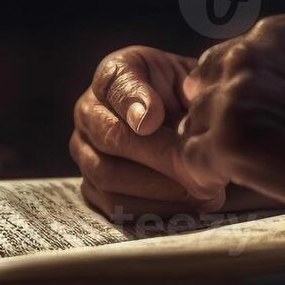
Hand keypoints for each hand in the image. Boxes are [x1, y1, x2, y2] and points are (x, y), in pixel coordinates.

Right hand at [71, 45, 225, 217]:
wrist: (189, 121)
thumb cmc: (190, 95)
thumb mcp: (191, 79)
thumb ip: (176, 87)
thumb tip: (146, 120)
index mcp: (113, 75)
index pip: (118, 86)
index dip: (134, 102)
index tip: (154, 120)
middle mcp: (89, 112)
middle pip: (111, 138)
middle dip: (158, 157)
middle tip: (194, 168)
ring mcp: (86, 151)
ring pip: (109, 176)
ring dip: (158, 188)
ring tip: (199, 189)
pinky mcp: (93, 186)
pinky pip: (114, 205)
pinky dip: (153, 209)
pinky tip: (187, 203)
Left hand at [176, 13, 284, 229]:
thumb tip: (280, 94)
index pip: (235, 58)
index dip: (243, 96)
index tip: (262, 125)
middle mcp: (260, 47)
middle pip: (207, 83)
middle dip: (222, 117)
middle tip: (252, 153)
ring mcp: (243, 89)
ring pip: (197, 121)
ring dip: (216, 148)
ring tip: (251, 173)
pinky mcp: (233, 136)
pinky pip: (194, 159)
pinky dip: (210, 177)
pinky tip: (242, 186)